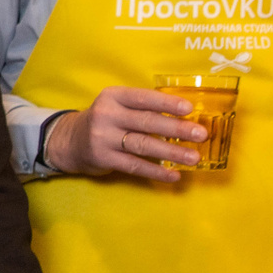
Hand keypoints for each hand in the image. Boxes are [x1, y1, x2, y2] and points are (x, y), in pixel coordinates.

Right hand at [44, 86, 206, 181]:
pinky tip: (174, 175)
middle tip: (201, 135)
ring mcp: (103, 138)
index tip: (189, 110)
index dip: (166, 104)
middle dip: (176, 130)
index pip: (143, 98)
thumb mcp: (118, 106)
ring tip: (193, 158)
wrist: (71, 140)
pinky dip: (156, 172)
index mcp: (113, 96)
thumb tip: (187, 117)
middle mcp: (106, 115)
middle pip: (146, 122)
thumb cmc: (106, 121)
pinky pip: (134, 166)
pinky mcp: (103, 158)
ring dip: (171, 153)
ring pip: (142, 145)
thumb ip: (144, 108)